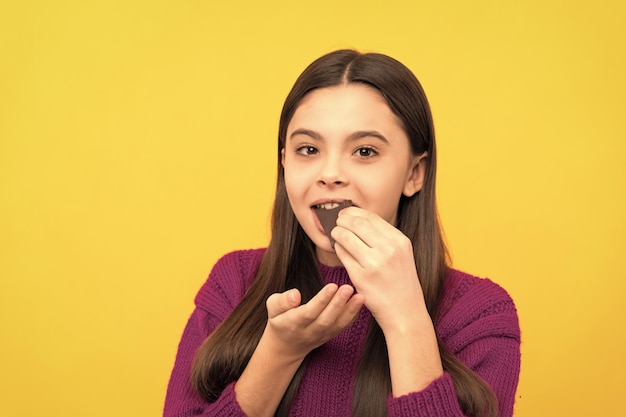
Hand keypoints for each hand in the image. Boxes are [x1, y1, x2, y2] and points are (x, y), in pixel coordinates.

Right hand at [263, 283, 363, 360]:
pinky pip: (342, 328)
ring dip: (350, 311)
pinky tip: (360, 303)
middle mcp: (308, 332)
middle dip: (338, 304)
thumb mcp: (272, 308)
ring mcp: (321, 336)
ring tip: (360, 296)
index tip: (332, 286)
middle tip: (348, 288)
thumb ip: (282, 301)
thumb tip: (295, 295)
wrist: (285, 346)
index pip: (308, 312)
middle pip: (325, 320)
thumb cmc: (279, 320)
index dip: (321, 300)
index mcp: (292, 323)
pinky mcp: (330, 336)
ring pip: (337, 325)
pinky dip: (352, 316)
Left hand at [332, 207, 429, 333]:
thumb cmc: (401, 282)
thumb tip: (357, 219)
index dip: (354, 212)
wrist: (405, 312)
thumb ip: (384, 237)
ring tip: (335, 234)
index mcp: (399, 241)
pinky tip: (339, 249)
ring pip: (346, 237)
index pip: (371, 217)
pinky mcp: (361, 277)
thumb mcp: (401, 254)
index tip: (346, 213)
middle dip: (342, 220)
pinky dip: (338, 249)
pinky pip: (342, 255)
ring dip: (337, 233)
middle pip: (356, 223)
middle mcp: (389, 249)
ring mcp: (374, 263)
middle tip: (336, 222)